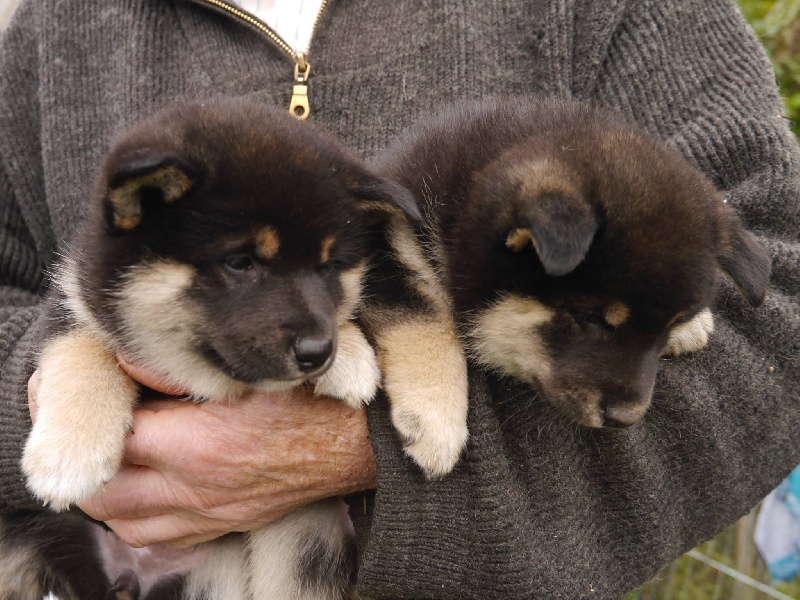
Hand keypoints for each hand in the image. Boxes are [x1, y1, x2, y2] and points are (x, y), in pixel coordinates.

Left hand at [27, 362, 376, 547]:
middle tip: (93, 423)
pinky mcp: (221, 527)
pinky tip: (146, 487)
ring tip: (115, 455)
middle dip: (88, 455)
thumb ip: (182, 367)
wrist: (355, 445)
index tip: (88, 384)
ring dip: (107, 489)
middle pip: (104, 488)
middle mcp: (196, 489)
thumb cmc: (309, 402)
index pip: (116, 430)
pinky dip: (136, 516)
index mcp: (200, 445)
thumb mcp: (250, 370)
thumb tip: (126, 358)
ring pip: (122, 519)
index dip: (94, 406)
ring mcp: (207, 515)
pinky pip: (156, 538)